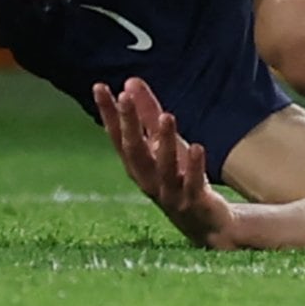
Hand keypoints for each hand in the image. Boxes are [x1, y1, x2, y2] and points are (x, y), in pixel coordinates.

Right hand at [95, 77, 238, 246]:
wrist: (204, 223)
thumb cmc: (179, 177)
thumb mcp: (163, 144)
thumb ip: (147, 113)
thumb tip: (130, 82)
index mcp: (137, 164)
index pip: (118, 136)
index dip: (109, 113)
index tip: (100, 87)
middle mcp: (147, 179)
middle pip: (135, 150)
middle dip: (129, 124)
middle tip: (125, 96)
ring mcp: (169, 192)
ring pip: (165, 166)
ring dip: (166, 141)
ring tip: (167, 116)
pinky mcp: (193, 202)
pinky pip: (192, 183)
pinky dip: (194, 167)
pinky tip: (198, 147)